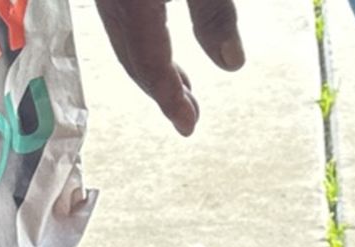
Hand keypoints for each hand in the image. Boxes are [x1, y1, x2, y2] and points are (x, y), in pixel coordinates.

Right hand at [94, 0, 243, 136]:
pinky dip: (141, 45)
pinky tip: (162, 53)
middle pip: (132, 57)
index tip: (188, 126)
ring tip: (181, 94)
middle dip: (160, 92)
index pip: (149, 62)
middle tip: (188, 119)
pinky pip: (122, 21)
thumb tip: (232, 63)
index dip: (168, 98)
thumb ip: (215, 14)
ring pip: (124, 41)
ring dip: (151, 71)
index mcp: (131, 1)